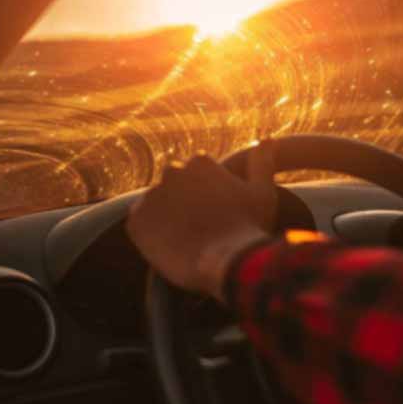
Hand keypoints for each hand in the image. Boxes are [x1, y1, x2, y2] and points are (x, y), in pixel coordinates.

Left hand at [126, 141, 277, 299]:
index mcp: (199, 162)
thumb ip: (261, 163)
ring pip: (156, 206)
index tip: (215, 215)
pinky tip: (169, 248)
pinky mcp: (136, 220)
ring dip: (165, 218)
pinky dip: (149, 234)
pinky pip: (138, 224)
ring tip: (185, 241)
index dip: (205, 198)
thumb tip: (266, 139)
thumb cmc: (249, 228)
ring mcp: (152, 195)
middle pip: (173, 187)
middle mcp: (172, 172)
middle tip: (198, 228)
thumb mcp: (262, 193)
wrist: (226, 264)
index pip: (195, 175)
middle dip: (182, 203)